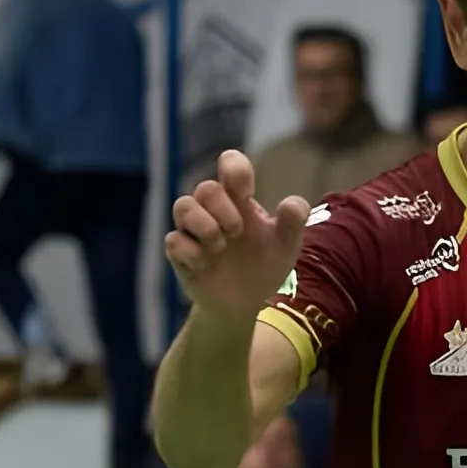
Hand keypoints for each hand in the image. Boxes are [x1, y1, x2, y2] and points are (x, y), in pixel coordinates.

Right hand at [167, 147, 312, 324]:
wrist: (245, 303)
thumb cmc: (263, 266)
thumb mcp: (286, 246)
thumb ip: (293, 223)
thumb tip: (293, 203)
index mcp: (239, 200)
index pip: (229, 164)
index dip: (234, 168)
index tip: (245, 192)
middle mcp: (213, 210)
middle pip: (206, 187)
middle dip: (223, 208)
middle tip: (237, 232)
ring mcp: (193, 231)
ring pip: (182, 205)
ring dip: (204, 225)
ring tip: (220, 247)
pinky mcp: (180, 254)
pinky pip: (173, 240)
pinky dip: (190, 251)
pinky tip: (205, 264)